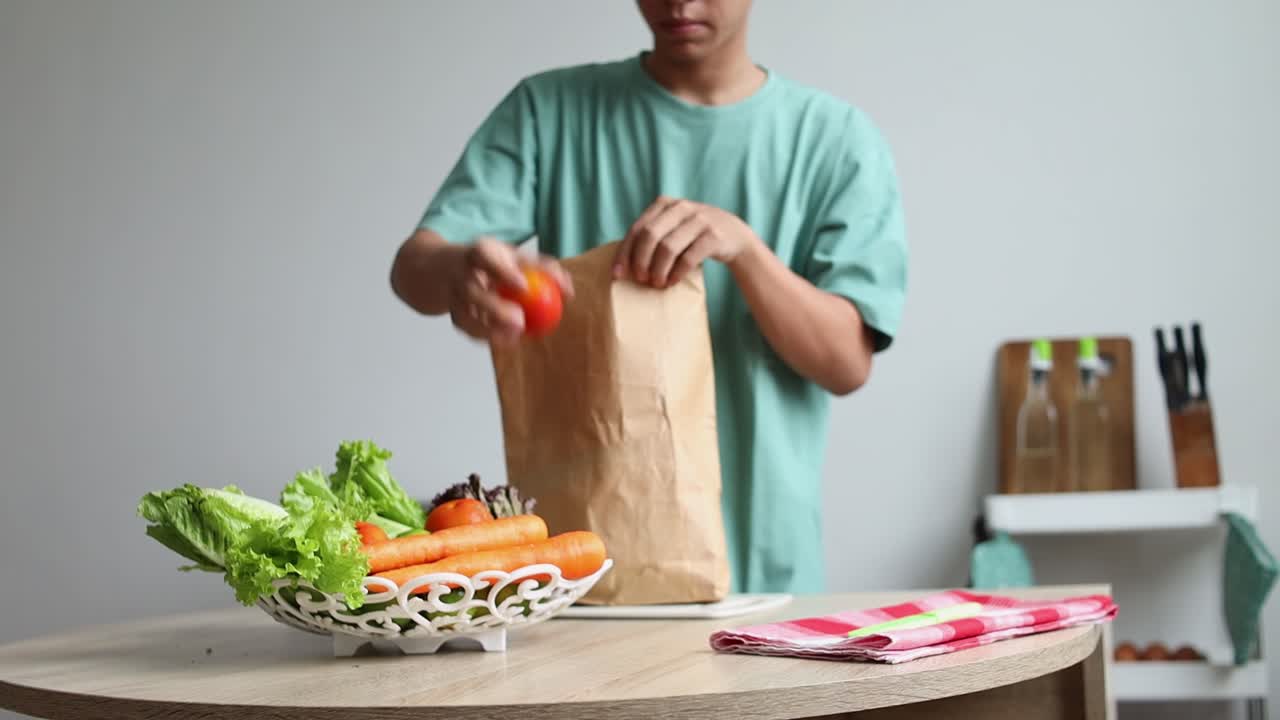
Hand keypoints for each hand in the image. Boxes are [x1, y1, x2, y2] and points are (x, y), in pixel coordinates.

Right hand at [448, 237, 572, 345]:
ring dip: (488, 329)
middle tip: (520, 321)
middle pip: (472, 291)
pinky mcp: (451, 313)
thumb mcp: (516, 256)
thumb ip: (544, 269)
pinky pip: (467, 328)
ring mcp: (452, 295)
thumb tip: (569, 292)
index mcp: (477, 252)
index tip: (524, 286)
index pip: (485, 257)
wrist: (447, 268)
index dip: (503, 272)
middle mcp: (460, 273)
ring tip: (514, 336)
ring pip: (465, 316)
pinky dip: (485, 336)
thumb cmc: (493, 261)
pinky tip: (506, 340)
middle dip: (494, 308)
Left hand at [614, 196, 762, 287]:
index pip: (637, 228)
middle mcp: (681, 207)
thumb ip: (652, 235)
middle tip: (641, 280)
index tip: (618, 274)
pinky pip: (688, 258)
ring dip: (658, 270)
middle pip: (650, 235)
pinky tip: (672, 282)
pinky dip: (676, 273)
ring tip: (657, 283)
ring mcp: (699, 220)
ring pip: (668, 247)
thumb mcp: (673, 226)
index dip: (625, 253)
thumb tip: (621, 265)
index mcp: (665, 204)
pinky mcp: (714, 236)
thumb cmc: (694, 236)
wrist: (735, 236)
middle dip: (641, 261)